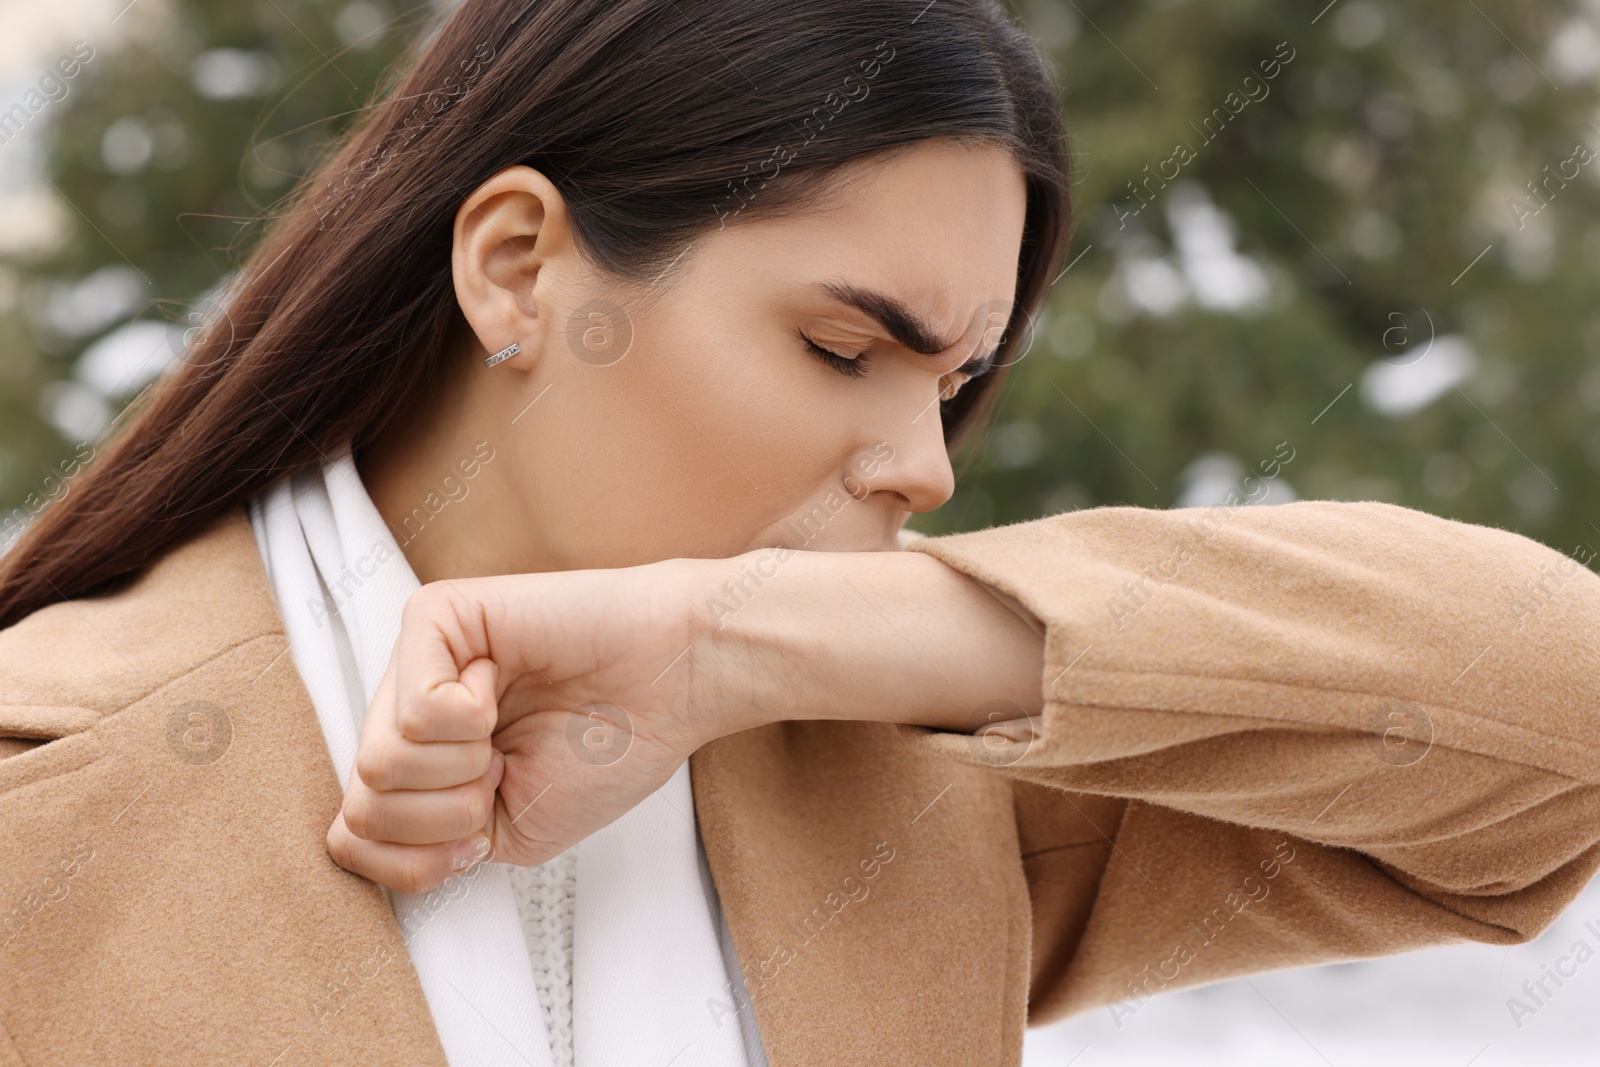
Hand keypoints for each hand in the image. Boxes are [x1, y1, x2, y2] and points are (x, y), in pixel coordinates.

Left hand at [324, 546, 1044, 893]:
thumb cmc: (612, 747)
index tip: (485, 828)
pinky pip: (413, 708)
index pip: (356, 833)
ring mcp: (414, 661)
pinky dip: (472, 719)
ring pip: (380, 760)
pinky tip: (504, 683)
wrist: (674, 681)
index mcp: (424, 761)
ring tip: (509, 723)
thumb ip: (421, 843)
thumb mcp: (508, 832)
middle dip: (450, 812)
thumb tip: (344, 829)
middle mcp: (405, 708)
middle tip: (507, 768)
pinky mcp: (434, 616)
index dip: (419, 854)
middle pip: (365, 803)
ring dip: (464, 766)